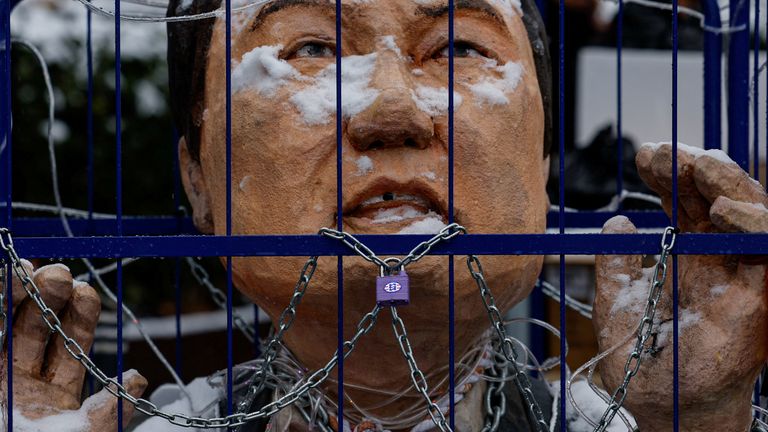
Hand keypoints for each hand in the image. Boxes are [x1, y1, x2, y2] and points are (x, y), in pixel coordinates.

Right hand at [0, 262, 146, 429]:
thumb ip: (106, 413)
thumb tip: (136, 377)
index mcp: (54, 397)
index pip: (71, 347)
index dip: (79, 318)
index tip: (86, 292)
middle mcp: (22, 383)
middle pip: (39, 329)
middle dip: (50, 299)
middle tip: (60, 274)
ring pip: (7, 327)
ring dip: (17, 296)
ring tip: (28, 269)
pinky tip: (4, 280)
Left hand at [593, 143, 767, 431]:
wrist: (658, 401)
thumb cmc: (640, 355)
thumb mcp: (617, 299)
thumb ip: (615, 262)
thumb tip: (616, 221)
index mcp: (686, 253)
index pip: (685, 201)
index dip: (669, 174)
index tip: (643, 155)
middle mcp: (718, 257)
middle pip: (718, 197)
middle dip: (695, 167)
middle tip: (664, 152)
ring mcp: (741, 274)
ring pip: (751, 212)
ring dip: (728, 182)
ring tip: (699, 164)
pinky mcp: (759, 296)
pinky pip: (767, 249)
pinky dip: (752, 224)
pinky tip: (724, 209)